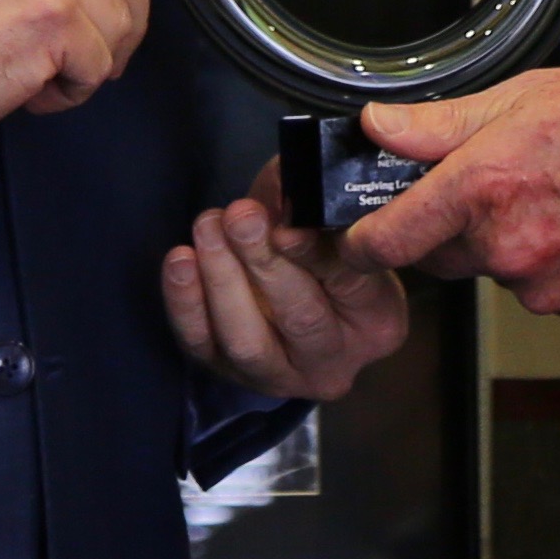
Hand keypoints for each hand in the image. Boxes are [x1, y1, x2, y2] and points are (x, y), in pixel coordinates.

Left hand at [159, 162, 410, 401]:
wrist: (295, 288)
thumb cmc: (323, 243)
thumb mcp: (333, 220)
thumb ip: (314, 203)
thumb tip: (284, 181)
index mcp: (379, 321)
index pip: (350, 285)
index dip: (314, 254)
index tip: (287, 227)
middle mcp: (336, 361)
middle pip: (300, 317)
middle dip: (264, 261)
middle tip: (241, 215)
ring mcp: (280, 377)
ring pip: (247, 341)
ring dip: (222, 280)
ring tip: (208, 227)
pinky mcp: (230, 376)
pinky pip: (202, 346)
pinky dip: (186, 303)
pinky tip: (180, 260)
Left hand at [338, 62, 559, 316]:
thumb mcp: (530, 94)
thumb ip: (444, 120)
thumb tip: (381, 126)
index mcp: (485, 187)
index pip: (391, 238)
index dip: (362, 241)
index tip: (354, 237)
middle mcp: (508, 246)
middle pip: (441, 253)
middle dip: (450, 223)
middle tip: (493, 177)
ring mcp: (543, 283)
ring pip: (493, 266)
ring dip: (504, 238)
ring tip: (555, 187)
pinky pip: (536, 283)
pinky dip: (544, 257)